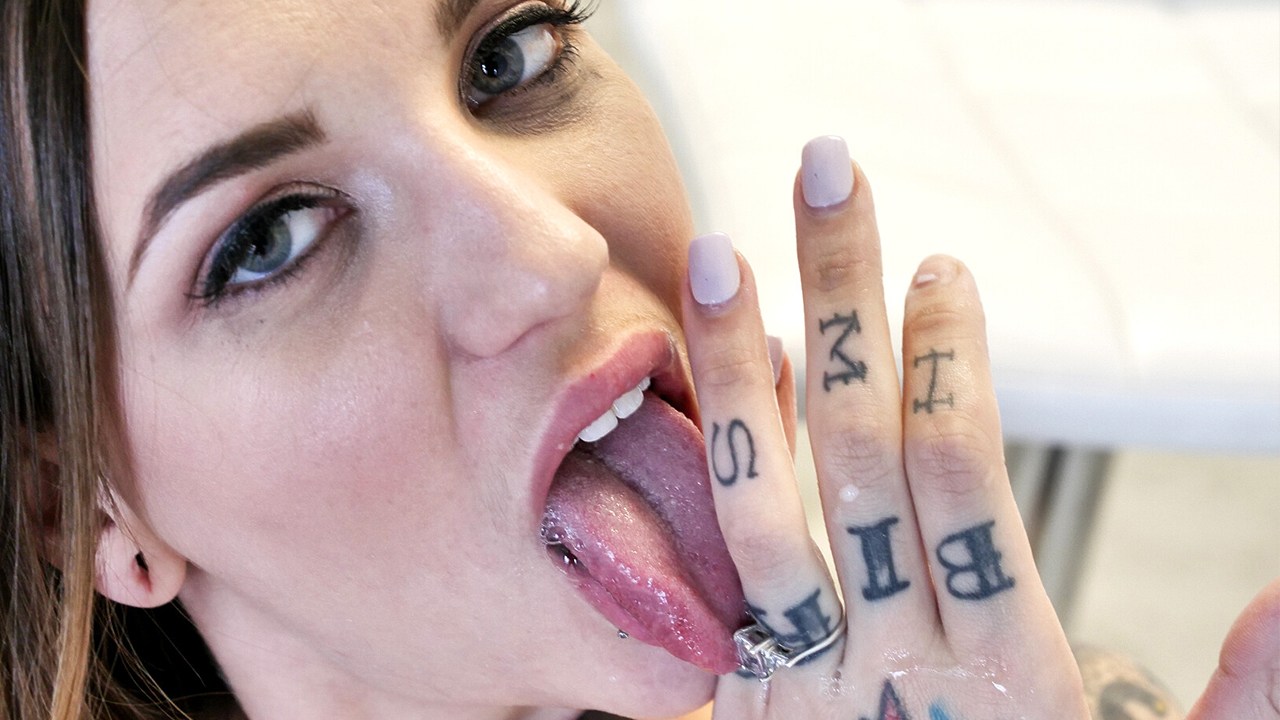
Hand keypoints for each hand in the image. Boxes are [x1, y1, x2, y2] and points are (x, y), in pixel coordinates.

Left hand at [681, 136, 1089, 718]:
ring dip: (742, 366)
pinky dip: (719, 466)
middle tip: (828, 175)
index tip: (943, 268)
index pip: (959, 473)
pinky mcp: (751, 699)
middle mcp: (894, 659)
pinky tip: (721, 379)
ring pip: (762, 497)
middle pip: (858, 446)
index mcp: (1005, 669)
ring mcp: (808, 678)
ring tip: (725, 252)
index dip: (949, 357)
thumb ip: (1241, 708)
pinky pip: (722, 569)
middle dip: (842, 300)